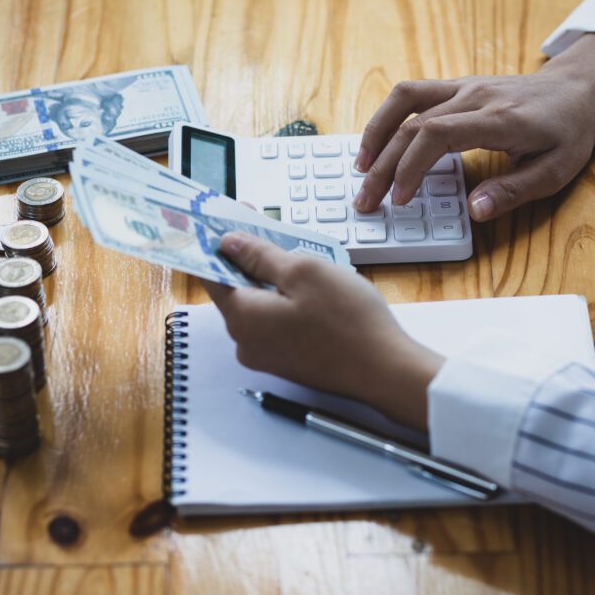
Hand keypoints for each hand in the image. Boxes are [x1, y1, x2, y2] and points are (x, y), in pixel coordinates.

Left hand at [201, 232, 443, 430]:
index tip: (226, 222)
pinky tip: (311, 292)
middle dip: (248, 259)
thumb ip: (260, 255)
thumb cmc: (349, 323)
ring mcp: (266, 356)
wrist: (385, 372)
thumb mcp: (304, 271)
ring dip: (271, 281)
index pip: (210, 272)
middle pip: (235, 289)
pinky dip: (284, 303)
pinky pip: (274, 324)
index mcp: (242, 317)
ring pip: (258, 306)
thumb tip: (230, 244)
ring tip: (300, 262)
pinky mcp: (287, 362)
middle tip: (270, 232)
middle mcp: (245, 342)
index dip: (217, 243)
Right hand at [352, 33, 594, 220]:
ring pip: (403, 101)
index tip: (399, 199)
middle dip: (383, 166)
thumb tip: (474, 211)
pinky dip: (387, 118)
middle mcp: (474, 97)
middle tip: (366, 201)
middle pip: (412, 125)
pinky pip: (411, 95)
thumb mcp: (555, 171)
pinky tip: (377, 144)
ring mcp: (462, 87)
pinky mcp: (455, 87)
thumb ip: (513, 191)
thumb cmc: (568, 133)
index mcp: (497, 119)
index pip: (437, 135)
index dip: (410, 167)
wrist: (578, 89)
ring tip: (360, 168)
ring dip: (376, 134)